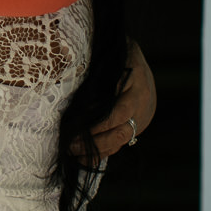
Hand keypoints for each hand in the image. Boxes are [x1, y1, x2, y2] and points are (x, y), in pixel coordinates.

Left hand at [80, 39, 154, 158]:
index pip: (120, 112)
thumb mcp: (107, 57)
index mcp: (137, 86)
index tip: (77, 131)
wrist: (137, 56)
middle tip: (70, 146)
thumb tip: (67, 86)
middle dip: (95, 143)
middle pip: (121, 132)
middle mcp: (143, 105)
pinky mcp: (139, 124)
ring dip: (97, 150)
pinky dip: (104, 150)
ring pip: (122, 141)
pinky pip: (122, 141)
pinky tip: (85, 156)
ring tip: (73, 154)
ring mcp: (143, 116)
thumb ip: (93, 71)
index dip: (99, 125)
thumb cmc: (115, 53)